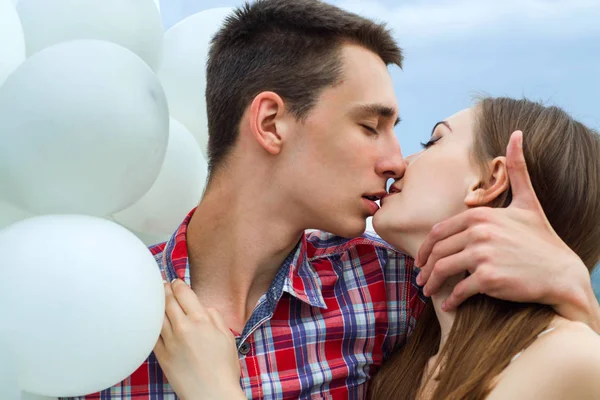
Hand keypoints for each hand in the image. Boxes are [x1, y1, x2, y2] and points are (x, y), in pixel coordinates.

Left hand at [154, 279, 244, 399]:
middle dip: (164, 290)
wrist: (211, 392)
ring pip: (157, 315)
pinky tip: (150, 320)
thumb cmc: (224, 367)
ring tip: (154, 298)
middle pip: (168, 300)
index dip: (178, 284)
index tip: (176, 282)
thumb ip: (215, 318)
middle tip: (162, 285)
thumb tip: (205, 309)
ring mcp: (169, 340)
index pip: (184, 293)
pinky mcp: (161, 354)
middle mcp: (183, 326)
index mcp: (201, 319)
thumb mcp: (227, 336)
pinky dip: (150, 324)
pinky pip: (152, 334)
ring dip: (156, 304)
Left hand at [415, 131, 598, 329]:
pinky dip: (451, 299)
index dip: (426, 247)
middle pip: (437, 250)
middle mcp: (479, 232)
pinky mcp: (489, 278)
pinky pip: (459, 290)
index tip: (421, 258)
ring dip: (431, 282)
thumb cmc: (542, 239)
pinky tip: (449, 305)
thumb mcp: (528, 201)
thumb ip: (517, 170)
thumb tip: (516, 133)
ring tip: (428, 290)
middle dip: (425, 266)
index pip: (439, 231)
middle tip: (420, 278)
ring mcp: (483, 255)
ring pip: (443, 269)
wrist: (563, 273)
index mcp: (481, 214)